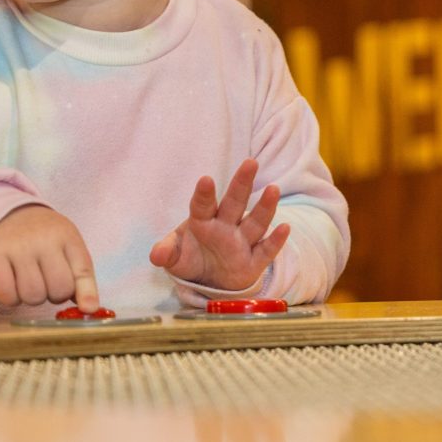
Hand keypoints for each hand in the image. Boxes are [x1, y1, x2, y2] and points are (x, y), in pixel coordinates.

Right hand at [0, 205, 99, 311]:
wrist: (9, 214)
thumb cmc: (44, 238)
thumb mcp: (68, 248)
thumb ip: (82, 278)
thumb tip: (90, 308)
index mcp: (66, 235)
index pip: (82, 270)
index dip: (87, 293)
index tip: (88, 307)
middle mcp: (43, 238)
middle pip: (58, 290)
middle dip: (54, 294)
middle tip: (47, 280)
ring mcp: (17, 245)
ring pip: (33, 296)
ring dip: (32, 297)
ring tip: (30, 280)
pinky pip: (7, 295)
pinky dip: (11, 298)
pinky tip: (12, 284)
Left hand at [149, 159, 289, 290]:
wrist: (210, 279)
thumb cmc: (191, 258)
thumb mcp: (176, 257)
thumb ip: (167, 253)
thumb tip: (156, 255)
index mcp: (203, 221)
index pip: (202, 205)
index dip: (204, 194)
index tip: (205, 180)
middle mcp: (225, 227)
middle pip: (234, 203)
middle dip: (241, 184)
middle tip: (250, 162)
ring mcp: (241, 242)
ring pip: (255, 222)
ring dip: (264, 207)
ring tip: (272, 189)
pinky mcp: (254, 262)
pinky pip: (266, 250)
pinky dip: (276, 241)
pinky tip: (285, 227)